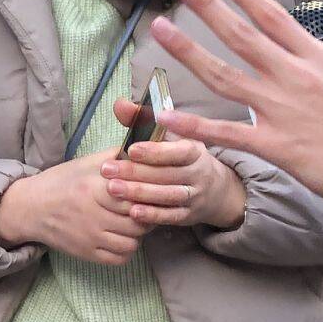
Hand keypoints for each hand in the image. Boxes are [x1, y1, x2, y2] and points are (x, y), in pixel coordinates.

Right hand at [0, 153, 144, 264]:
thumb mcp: (83, 164)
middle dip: (145, 215)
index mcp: (92, 189)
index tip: (147, 191)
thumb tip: (141, 151)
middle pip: (137, 222)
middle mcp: (92, 215)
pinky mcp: (86, 254)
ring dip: (137, 235)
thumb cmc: (59, 183)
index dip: (145, 194)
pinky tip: (121, 238)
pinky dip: (126, 250)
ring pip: (132, 243)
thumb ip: (112, 157)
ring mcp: (90, 238)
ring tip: (132, 224)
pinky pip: (119, 259)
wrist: (30, 208)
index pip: (133, 196)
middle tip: (144, 208)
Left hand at [104, 108, 246, 229]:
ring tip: (113, 188)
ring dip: (140, 193)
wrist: (215, 189)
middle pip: (167, 174)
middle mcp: (198, 174)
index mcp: (195, 150)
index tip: (131, 149)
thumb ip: (144, 120)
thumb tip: (119, 104)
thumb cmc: (184, 156)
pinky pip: (171, 217)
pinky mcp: (189, 215)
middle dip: (136, 172)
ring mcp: (195, 196)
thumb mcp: (172, 136)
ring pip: (168, 196)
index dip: (156, 151)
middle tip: (107, 169)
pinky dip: (152, 215)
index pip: (179, 151)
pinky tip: (132, 212)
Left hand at [147, 0, 322, 200]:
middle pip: (240, 35)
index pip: (274, 17)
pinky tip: (166, 115)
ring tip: (159, 29)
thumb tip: (317, 57)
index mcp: (316, 58)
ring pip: (223, 75)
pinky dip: (194, 125)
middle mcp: (292, 76)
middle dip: (206, 6)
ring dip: (187, 51)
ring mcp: (279, 109)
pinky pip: (225, 133)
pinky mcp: (273, 144)